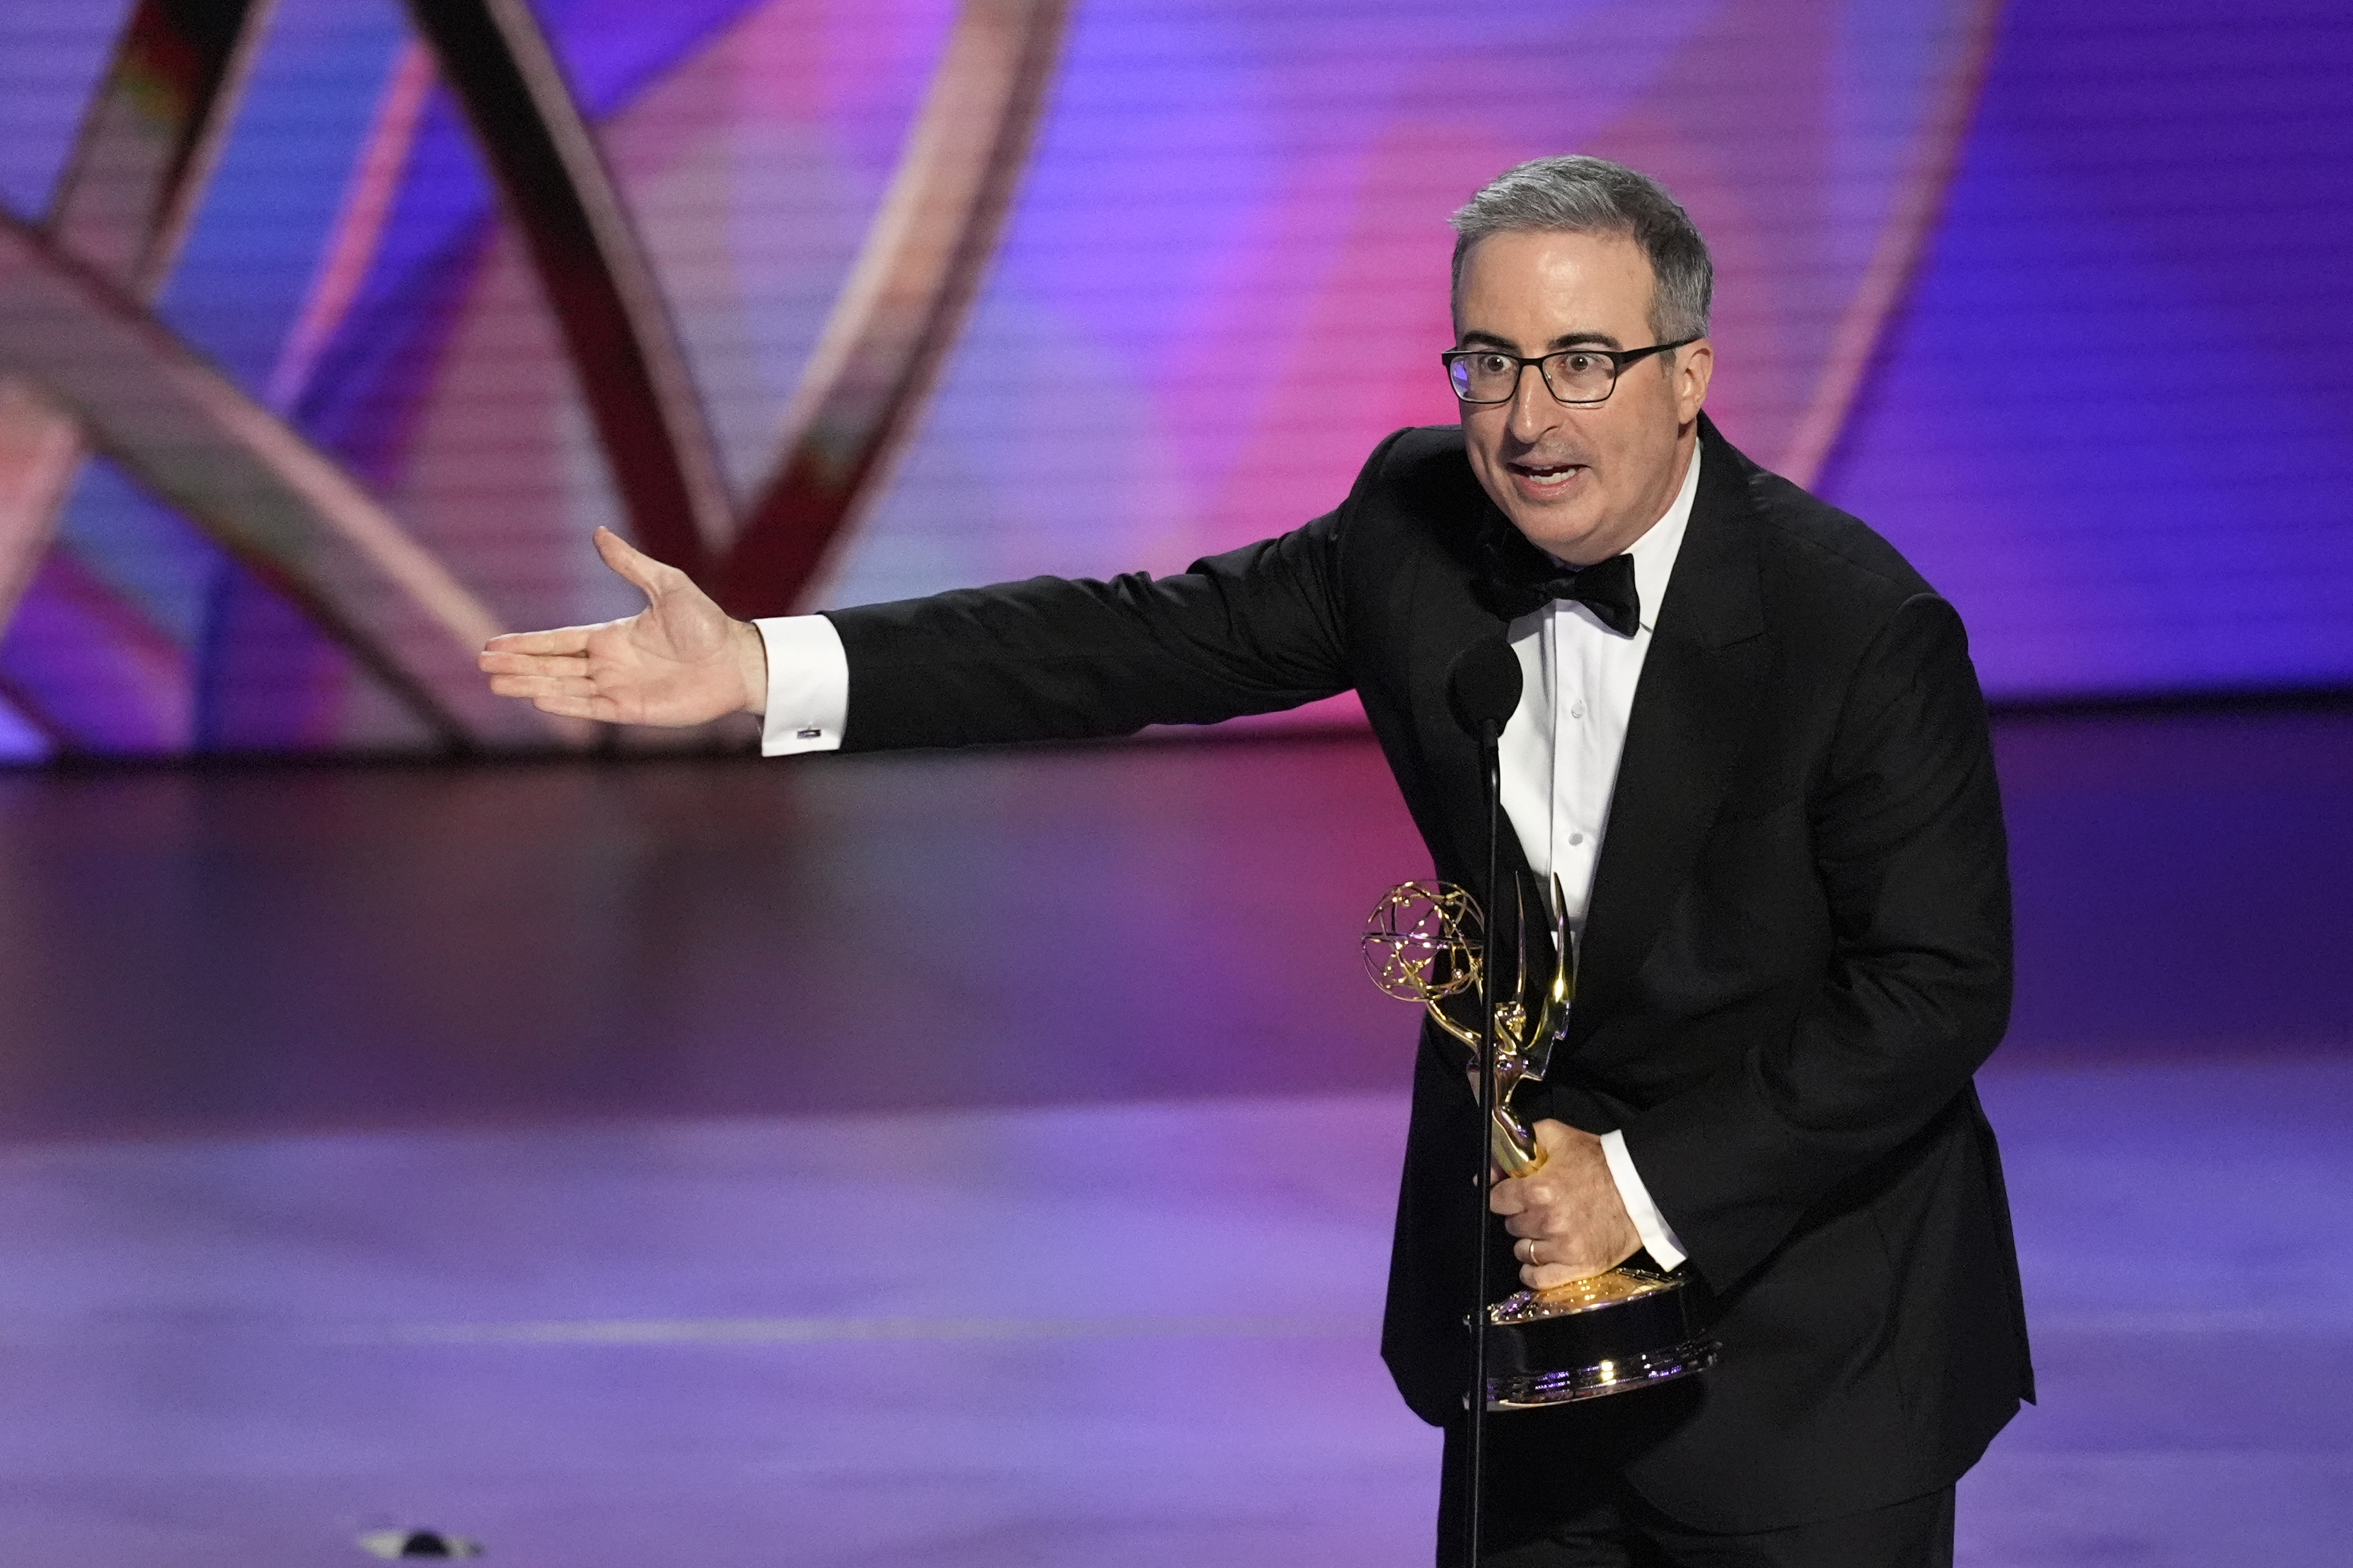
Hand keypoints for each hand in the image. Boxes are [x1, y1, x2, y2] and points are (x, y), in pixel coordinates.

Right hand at [477, 528, 767, 725]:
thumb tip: (599, 533)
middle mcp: (610, 664)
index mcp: (612, 637)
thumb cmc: (707, 624)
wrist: (738, 659)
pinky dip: (566, 703)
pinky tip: (539, 698)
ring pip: (564, 687)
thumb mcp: (667, 584)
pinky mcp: (633, 710)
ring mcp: (619, 689)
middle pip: (553, 665)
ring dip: (531, 685)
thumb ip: (630, 564)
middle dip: (519, 665)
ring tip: (497, 683)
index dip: (528, 642)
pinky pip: (592, 708)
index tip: (495, 644)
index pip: (560, 640)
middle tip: (483, 664)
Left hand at [1489, 1119, 1641, 1288]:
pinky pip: (1538, 1279)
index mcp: (1538, 1190)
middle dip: (1521, 1216)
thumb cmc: (1599, 1162)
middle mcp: (1547, 1221)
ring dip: (1530, 1241)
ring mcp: (1563, 1248)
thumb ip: (1517, 1144)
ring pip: (1522, 1251)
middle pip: (1511, 1225)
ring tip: (1548, 1229)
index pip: (1497, 1201)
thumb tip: (1489, 1169)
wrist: (1641, 1189)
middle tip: (1540, 1207)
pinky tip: (1542, 1259)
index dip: (1504, 1195)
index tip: (1514, 1194)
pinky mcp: (1578, 1267)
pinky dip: (1535, 1272)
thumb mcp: (1556, 1136)